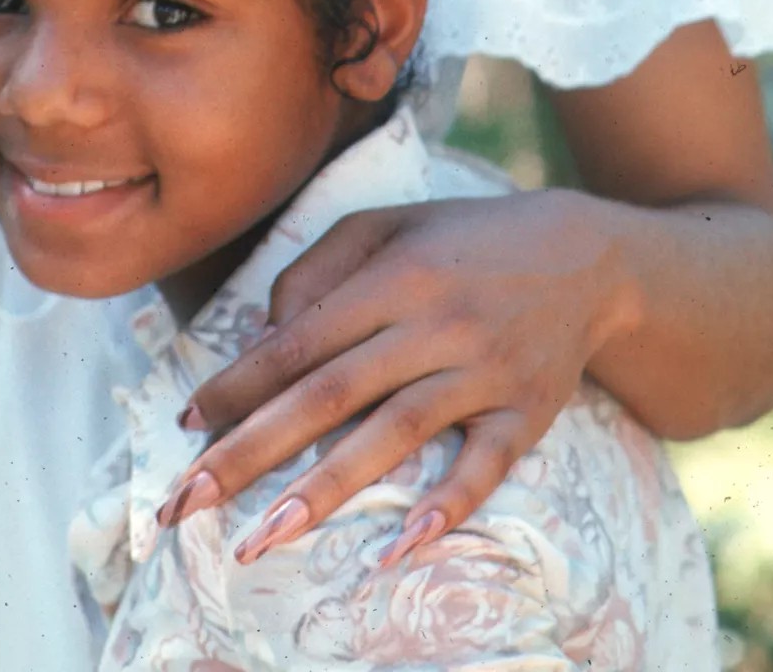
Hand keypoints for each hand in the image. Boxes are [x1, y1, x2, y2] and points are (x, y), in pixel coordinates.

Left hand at [157, 188, 639, 557]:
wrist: (585, 255)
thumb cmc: (463, 240)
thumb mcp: (387, 225)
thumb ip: (317, 268)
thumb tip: (266, 335)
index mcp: (395, 276)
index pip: (301, 340)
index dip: (240, 384)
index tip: (186, 425)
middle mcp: (436, 323)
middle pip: (331, 393)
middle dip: (254, 449)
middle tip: (192, 499)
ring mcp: (485, 371)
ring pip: (396, 433)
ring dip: (328, 488)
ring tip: (268, 535)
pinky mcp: (528, 412)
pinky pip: (486, 465)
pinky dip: (447, 505)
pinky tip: (402, 547)